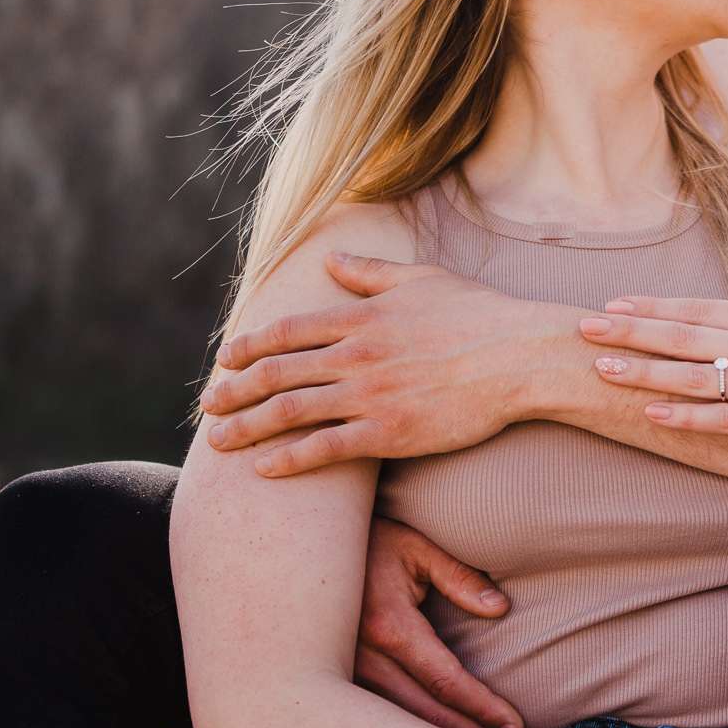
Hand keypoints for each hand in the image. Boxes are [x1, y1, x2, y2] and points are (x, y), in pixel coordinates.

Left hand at [200, 253, 553, 475]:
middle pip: (276, 373)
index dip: (248, 346)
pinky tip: (265, 468)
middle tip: (208, 406)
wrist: (519, 357)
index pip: (286, 331)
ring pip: (290, 412)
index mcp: (360, 316)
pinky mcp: (388, 432)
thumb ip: (370, 273)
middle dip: (234, 391)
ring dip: (247, 428)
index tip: (224, 362)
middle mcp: (355, 355)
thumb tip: (331, 260)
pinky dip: (290, 459)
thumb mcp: (421, 279)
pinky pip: (325, 449)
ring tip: (220, 442)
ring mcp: (369, 395)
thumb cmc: (479, 314)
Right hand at [354, 515, 526, 727]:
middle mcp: (364, 659)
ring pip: (402, 725)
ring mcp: (346, 675)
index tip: (516, 726)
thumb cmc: (368, 542)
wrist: (304, 549)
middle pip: (427, 715)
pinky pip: (380, 719)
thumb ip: (459, 576)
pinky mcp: (338, 681)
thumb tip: (499, 607)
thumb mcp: (416, 547)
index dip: (483, 708)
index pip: (446, 681)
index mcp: (390, 628)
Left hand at [579, 290, 727, 449]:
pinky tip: (652, 414)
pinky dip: (687, 417)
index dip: (652, 309)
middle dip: (631, 334)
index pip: (699, 310)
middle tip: (584, 329)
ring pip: (696, 379)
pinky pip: (725, 421)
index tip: (612, 306)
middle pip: (685, 339)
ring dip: (646, 374)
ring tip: (603, 370)